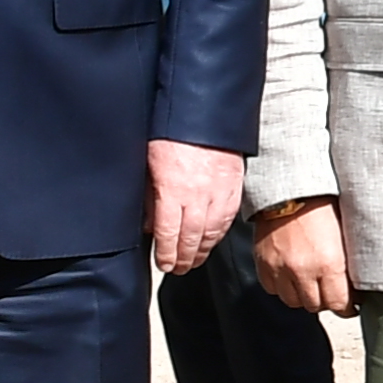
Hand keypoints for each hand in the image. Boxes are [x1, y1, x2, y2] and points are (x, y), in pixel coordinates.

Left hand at [147, 141, 244, 276]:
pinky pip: (227, 219)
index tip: (163, 264)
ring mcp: (219, 193)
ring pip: (212, 232)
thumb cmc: (172, 133)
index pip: (169, 233)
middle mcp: (198, 196)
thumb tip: (150, 224)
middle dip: (183, 258)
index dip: (166, 254)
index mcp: (173, 190)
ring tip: (193, 260)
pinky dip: (218, 234)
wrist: (203, 113)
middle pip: (191, 238)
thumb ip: (150, 197)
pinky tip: (212, 240)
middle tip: (177, 269)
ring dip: (201, 250)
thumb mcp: (149, 164)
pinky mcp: (234, 188)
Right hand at [253, 195, 352, 314]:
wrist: (291, 188)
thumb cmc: (323, 206)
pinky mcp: (263, 263)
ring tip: (310, 283)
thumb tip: (354, 289)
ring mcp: (280, 268)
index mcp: (329, 264)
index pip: (339, 304)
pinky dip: (282, 286)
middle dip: (325, 301)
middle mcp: (303, 271)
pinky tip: (291, 275)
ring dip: (303, 296)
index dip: (346, 307)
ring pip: (292, 301)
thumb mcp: (345, 236)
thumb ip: (347, 265)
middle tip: (330, 291)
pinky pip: (272, 289)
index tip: (349, 305)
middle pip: (315, 306)